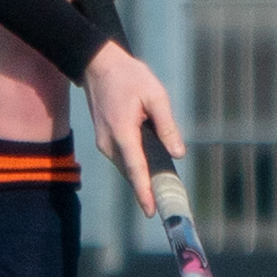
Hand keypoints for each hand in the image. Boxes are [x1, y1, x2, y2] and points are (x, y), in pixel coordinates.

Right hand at [81, 41, 177, 215]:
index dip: (145, 191)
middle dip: (148, 191)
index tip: (151, 211)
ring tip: (164, 192)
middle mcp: (109, 142)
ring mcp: (104, 143)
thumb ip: (167, 126)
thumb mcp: (156, 95)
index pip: (136, 169)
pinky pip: (123, 159)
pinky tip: (151, 171)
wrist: (99, 65)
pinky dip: (136, 168)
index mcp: (122, 131)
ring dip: (143, 179)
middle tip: (168, 206)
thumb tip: (178, 153)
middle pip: (131, 174)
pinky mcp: (104, 141)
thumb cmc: (129, 77)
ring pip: (126, 168)